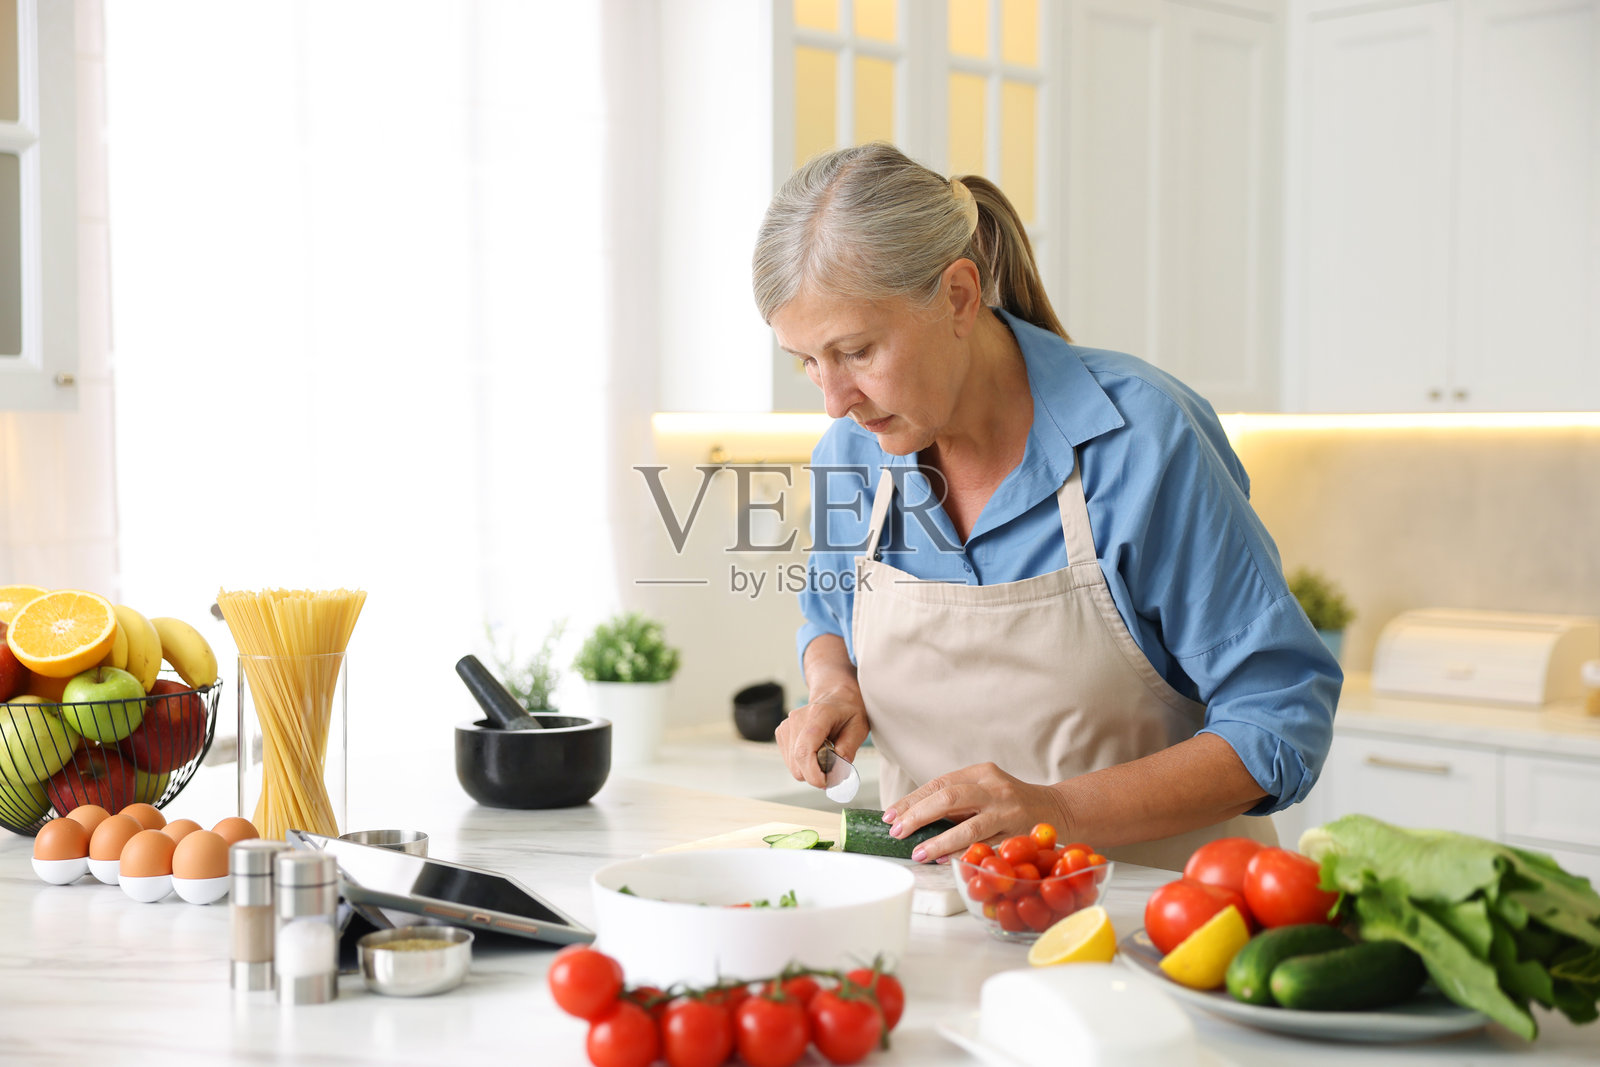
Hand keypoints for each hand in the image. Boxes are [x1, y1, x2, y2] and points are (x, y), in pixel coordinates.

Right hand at [775, 689, 870, 788]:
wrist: (835, 695)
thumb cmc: (848, 710)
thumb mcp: (859, 727)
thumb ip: (849, 747)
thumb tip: (839, 768)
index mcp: (819, 714)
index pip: (805, 749)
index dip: (812, 772)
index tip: (826, 782)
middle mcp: (797, 719)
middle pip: (797, 761)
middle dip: (815, 774)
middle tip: (833, 769)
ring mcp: (786, 725)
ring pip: (792, 765)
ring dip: (809, 769)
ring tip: (825, 756)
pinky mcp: (782, 733)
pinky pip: (790, 760)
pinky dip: (803, 764)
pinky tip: (815, 752)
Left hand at [885, 763, 1069, 862]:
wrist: (1060, 811)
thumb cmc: (1012, 803)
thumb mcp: (985, 790)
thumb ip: (956, 800)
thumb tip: (911, 818)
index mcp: (981, 772)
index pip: (938, 783)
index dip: (911, 800)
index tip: (890, 816)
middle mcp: (994, 788)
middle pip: (948, 798)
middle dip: (918, 815)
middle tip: (897, 832)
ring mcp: (1008, 812)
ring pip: (968, 826)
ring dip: (938, 841)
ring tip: (918, 853)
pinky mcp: (1019, 834)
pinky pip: (986, 846)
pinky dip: (963, 854)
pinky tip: (946, 861)